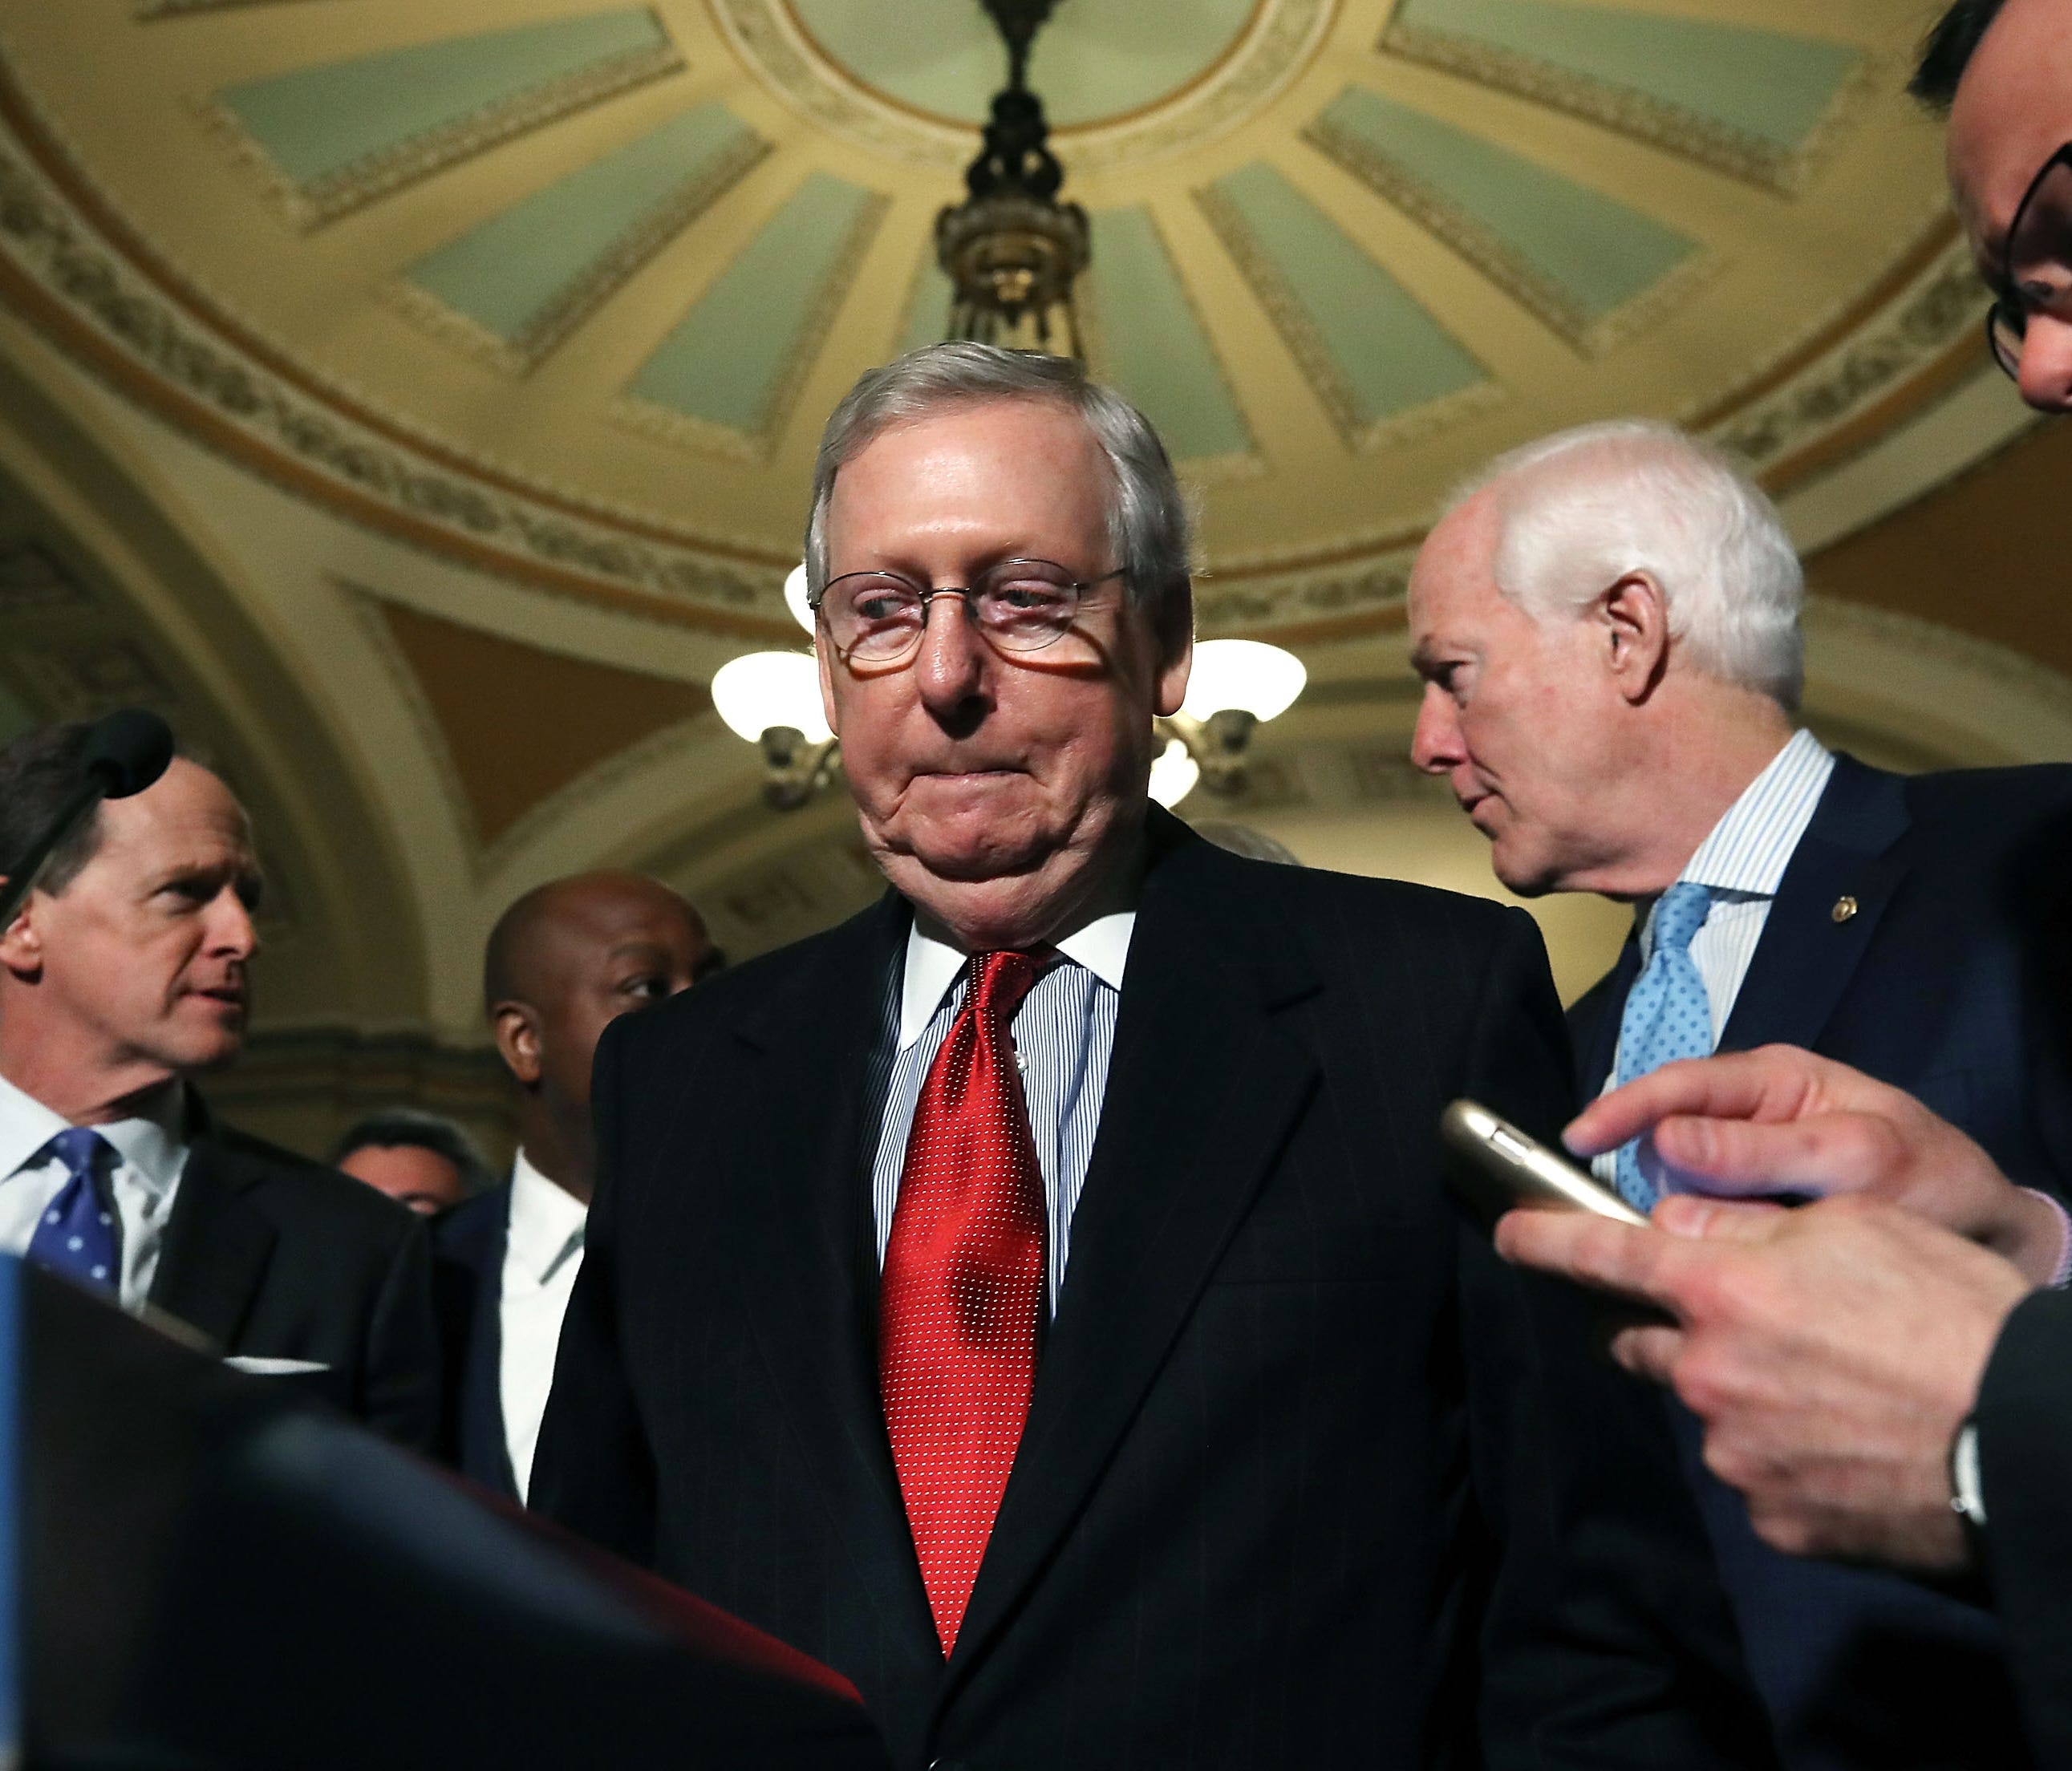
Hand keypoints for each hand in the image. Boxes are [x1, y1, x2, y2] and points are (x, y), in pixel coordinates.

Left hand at [1495, 1194, 2027, 1569]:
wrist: (2024, 1434)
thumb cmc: (1950, 1312)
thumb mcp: (1853, 1224)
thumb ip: (1743, 1227)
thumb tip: (1671, 1232)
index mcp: (1719, 1290)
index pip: (1597, 1256)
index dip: (1541, 1239)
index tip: (1507, 1232)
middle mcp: (1707, 1372)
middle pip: (1644, 1343)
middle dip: (1669, 1326)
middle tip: (1742, 1321)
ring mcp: (1735, 1453)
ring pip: (1707, 1408)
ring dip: (1741, 1391)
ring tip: (1830, 1386)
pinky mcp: (1773, 1517)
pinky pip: (1755, 1475)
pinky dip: (1783, 1455)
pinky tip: (1844, 1441)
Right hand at [1566, 1045, 2068, 1285]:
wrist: (1984, 1234)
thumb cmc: (1932, 1182)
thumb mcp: (1857, 1161)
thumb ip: (1763, 1152)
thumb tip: (1665, 1144)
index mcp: (1774, 1079)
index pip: (1677, 1084)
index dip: (1621, 1111)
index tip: (1578, 1142)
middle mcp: (1749, 1113)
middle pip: (1663, 1135)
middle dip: (1644, 1176)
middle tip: (1625, 1219)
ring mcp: (1747, 1162)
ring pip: (1677, 1186)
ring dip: (1679, 1218)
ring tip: (1695, 1249)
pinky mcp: (1751, 1209)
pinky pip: (1704, 1220)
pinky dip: (1702, 1241)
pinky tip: (1718, 1263)